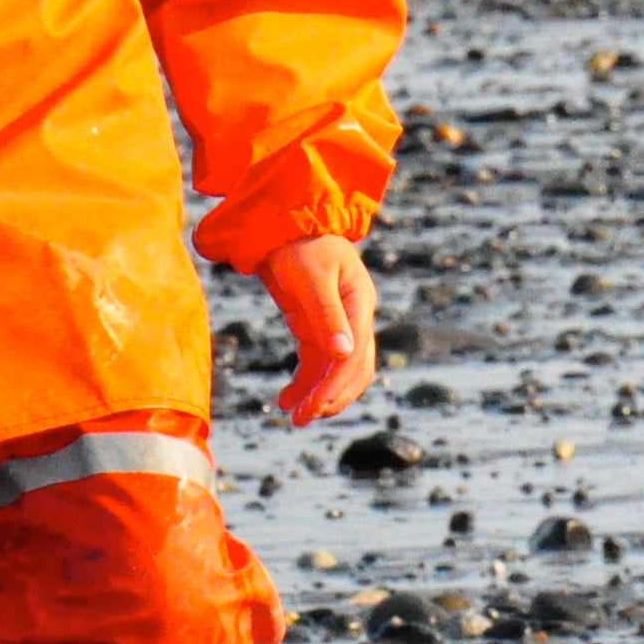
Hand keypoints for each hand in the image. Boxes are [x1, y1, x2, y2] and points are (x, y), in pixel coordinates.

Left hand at [257, 235, 376, 425]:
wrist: (282, 224)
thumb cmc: (298, 244)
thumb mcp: (310, 277)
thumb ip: (327, 314)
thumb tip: (344, 354)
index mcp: (360, 303)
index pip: (355, 356)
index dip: (335, 386)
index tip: (312, 408)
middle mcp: (355, 317)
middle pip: (354, 370)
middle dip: (330, 397)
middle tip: (302, 419)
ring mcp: (337, 323)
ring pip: (336, 371)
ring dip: (318, 395)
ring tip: (294, 415)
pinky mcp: (317, 326)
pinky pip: (318, 363)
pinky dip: (305, 382)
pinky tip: (286, 398)